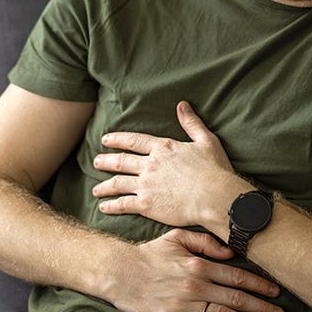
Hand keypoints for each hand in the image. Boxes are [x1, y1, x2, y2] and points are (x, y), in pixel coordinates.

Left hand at [92, 101, 247, 230]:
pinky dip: (111, 205)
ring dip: (104, 186)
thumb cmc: (214, 170)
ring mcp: (146, 184)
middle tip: (95, 162)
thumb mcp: (206, 141)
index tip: (105, 139)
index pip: (133, 141)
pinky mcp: (146, 205)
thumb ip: (191, 123)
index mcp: (163, 148)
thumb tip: (182, 105)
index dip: (117, 139)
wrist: (215, 197)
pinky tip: (103, 207)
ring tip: (95, 190)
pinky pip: (123, 203)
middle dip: (105, 161)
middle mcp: (150, 164)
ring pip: (118, 183)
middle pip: (121, 161)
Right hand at [106, 228, 283, 311]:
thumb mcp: (177, 237)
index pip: (236, 276)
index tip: (276, 290)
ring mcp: (185, 303)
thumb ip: (205, 243)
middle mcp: (195, 285)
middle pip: (236, 298)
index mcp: (198, 264)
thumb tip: (229, 253)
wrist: (120, 272)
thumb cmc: (149, 253)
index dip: (259, 284)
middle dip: (261, 306)